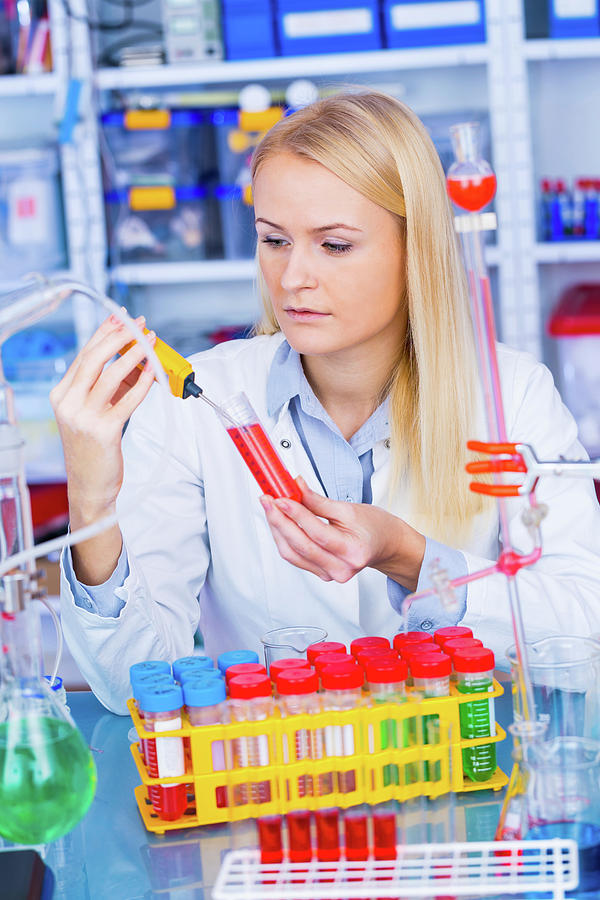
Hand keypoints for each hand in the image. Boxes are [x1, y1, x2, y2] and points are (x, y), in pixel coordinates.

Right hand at [50, 312, 156, 527]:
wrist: (90, 486)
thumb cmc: (94, 449)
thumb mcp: (95, 412)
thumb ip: (110, 387)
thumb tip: (134, 360)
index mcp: (62, 395)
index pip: (84, 355)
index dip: (104, 333)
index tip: (120, 317)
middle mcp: (68, 404)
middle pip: (93, 359)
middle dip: (118, 337)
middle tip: (138, 324)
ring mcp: (83, 418)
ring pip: (110, 376)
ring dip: (134, 355)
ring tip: (150, 342)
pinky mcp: (103, 431)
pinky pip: (127, 400)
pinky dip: (143, 383)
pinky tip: (154, 372)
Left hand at [260, 477, 425, 589]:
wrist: (385, 545)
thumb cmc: (372, 526)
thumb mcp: (348, 508)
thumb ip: (318, 501)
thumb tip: (295, 487)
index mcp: (353, 551)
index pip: (317, 532)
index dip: (296, 514)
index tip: (280, 497)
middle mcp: (341, 568)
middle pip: (301, 546)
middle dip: (279, 521)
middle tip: (267, 500)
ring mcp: (330, 574)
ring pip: (293, 554)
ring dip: (277, 529)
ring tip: (270, 508)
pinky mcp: (321, 574)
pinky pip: (295, 557)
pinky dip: (284, 539)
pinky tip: (279, 522)